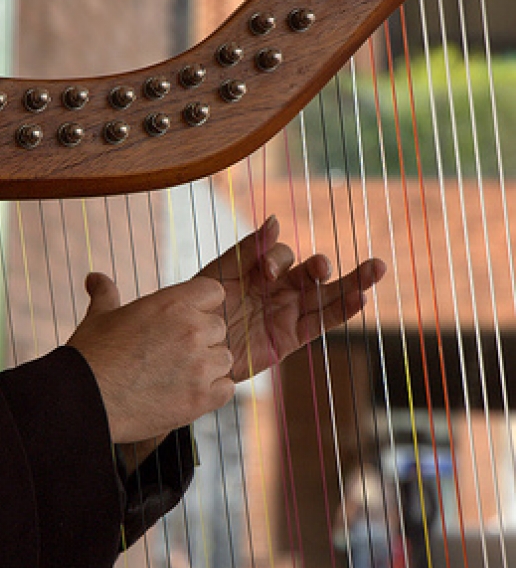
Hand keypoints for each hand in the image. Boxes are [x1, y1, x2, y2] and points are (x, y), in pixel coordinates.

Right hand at [68, 272, 234, 444]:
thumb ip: (105, 294)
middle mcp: (192, 330)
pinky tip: (187, 394)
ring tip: (177, 376)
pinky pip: (226, 389)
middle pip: (219, 327)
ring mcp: (199, 366)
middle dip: (202, 339)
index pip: (214, 291)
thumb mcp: (99, 317)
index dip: (201, 305)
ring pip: (225, 359)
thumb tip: (94, 277)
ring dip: (208, 367)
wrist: (84, 400)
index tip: (185, 320)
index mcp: (172, 303)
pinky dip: (212, 393)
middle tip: (173, 354)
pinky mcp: (200, 398)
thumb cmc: (90, 357)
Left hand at [199, 216, 385, 381]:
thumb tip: (276, 219)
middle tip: (322, 266)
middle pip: (313, 273)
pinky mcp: (291, 338)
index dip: (276, 258)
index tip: (265, 273)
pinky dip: (342, 311)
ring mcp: (288, 313)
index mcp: (260, 270)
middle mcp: (279, 289)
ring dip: (352, 282)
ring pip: (326, 295)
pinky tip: (360, 298)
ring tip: (376, 268)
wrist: (190, 348)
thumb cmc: (200, 308)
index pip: (280, 255)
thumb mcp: (219, 274)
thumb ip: (247, 249)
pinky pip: (321, 323)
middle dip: (323, 265)